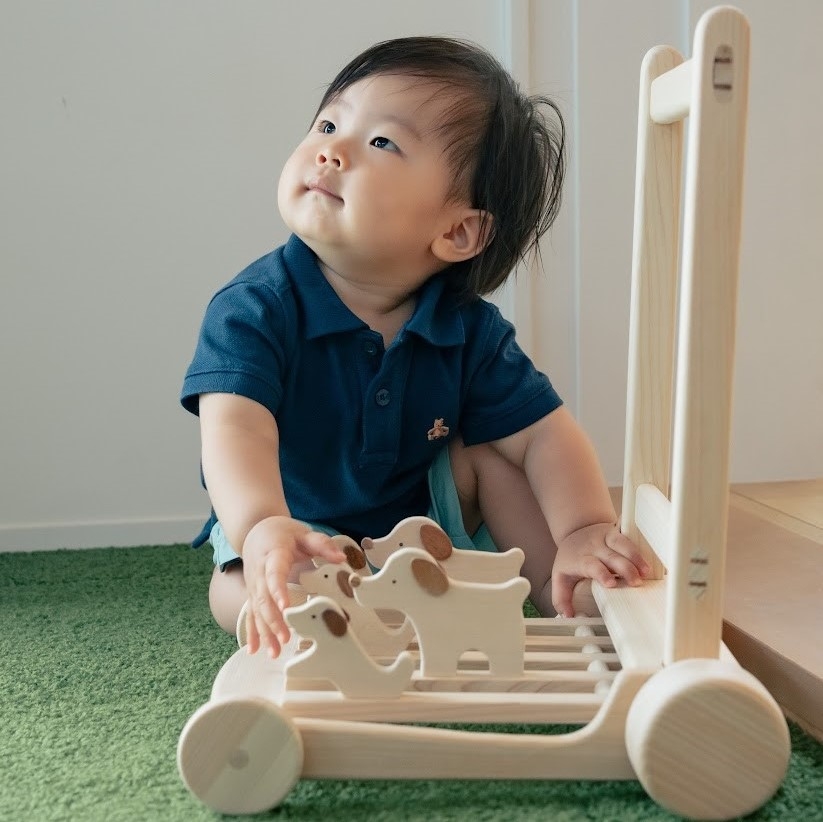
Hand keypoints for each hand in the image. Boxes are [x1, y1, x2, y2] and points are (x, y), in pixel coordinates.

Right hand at [242, 516, 345, 657]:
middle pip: (263, 598)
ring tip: (274, 652)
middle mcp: (259, 572)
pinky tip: (253, 650)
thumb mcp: (304, 533)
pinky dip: (251, 632)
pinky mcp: (251, 592)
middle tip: (285, 638)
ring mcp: (253, 584)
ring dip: (264, 632)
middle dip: (273, 620)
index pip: (274, 574)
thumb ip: (322, 545)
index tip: (286, 607)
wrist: (257, 529)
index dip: (278, 590)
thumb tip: (341, 558)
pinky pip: (250, 613)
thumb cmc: (283, 533)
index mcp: (273, 555)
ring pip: (256, 610)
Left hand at [551, 522, 650, 616]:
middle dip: (625, 568)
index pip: (591, 565)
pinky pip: (629, 538)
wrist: (574, 530)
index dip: (601, 573)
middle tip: (636, 582)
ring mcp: (607, 538)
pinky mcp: (617, 533)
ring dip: (636, 557)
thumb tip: (568, 616)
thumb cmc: (571, 557)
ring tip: (646, 572)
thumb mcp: (560, 576)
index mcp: (580, 559)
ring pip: (622, 544)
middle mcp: (595, 547)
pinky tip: (648, 560)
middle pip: (611, 556)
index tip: (611, 584)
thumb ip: (561, 597)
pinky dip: (639, 549)